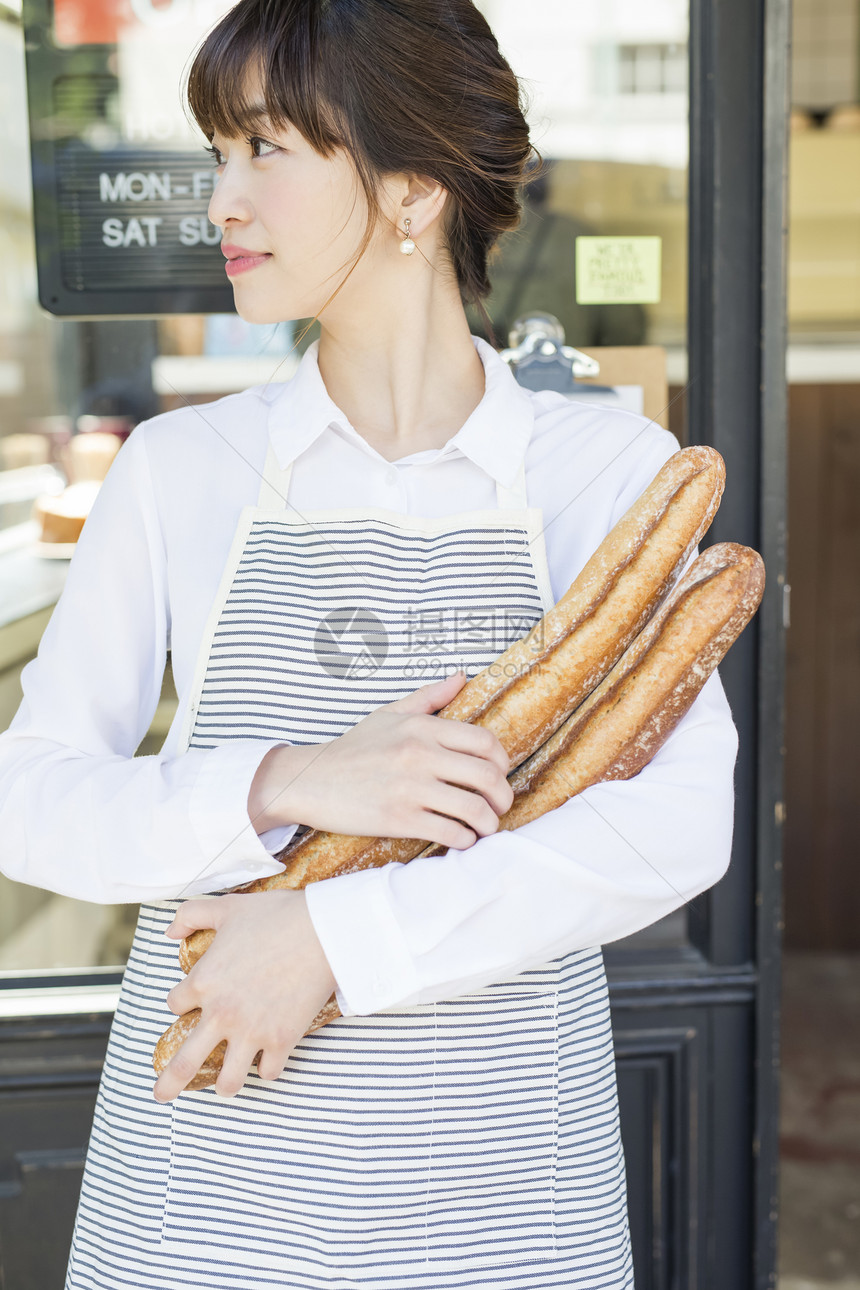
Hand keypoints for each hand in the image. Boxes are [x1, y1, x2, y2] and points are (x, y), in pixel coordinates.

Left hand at [152, 890, 334, 1102]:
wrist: (322, 931)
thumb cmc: (275, 916)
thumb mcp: (226, 907)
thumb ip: (191, 914)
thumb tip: (169, 932)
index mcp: (203, 982)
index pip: (175, 1004)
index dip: (181, 1002)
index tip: (191, 1002)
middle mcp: (221, 1014)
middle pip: (185, 1062)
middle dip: (169, 1083)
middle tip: (161, 1096)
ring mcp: (251, 1032)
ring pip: (229, 1081)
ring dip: (225, 1085)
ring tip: (226, 1086)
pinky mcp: (282, 1040)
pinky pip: (269, 1072)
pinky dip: (268, 1069)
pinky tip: (269, 1062)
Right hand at [248, 670, 513, 849]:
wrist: (309, 780)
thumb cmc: (352, 749)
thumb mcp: (389, 715)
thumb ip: (429, 697)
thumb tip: (461, 675)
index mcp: (422, 728)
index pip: (485, 742)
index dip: (502, 762)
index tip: (498, 775)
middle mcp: (419, 754)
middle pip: (488, 776)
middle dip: (503, 797)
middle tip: (499, 807)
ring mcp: (410, 788)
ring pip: (474, 809)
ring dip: (489, 823)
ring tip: (485, 827)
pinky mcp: (398, 819)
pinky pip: (450, 833)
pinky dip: (465, 840)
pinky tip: (461, 839)